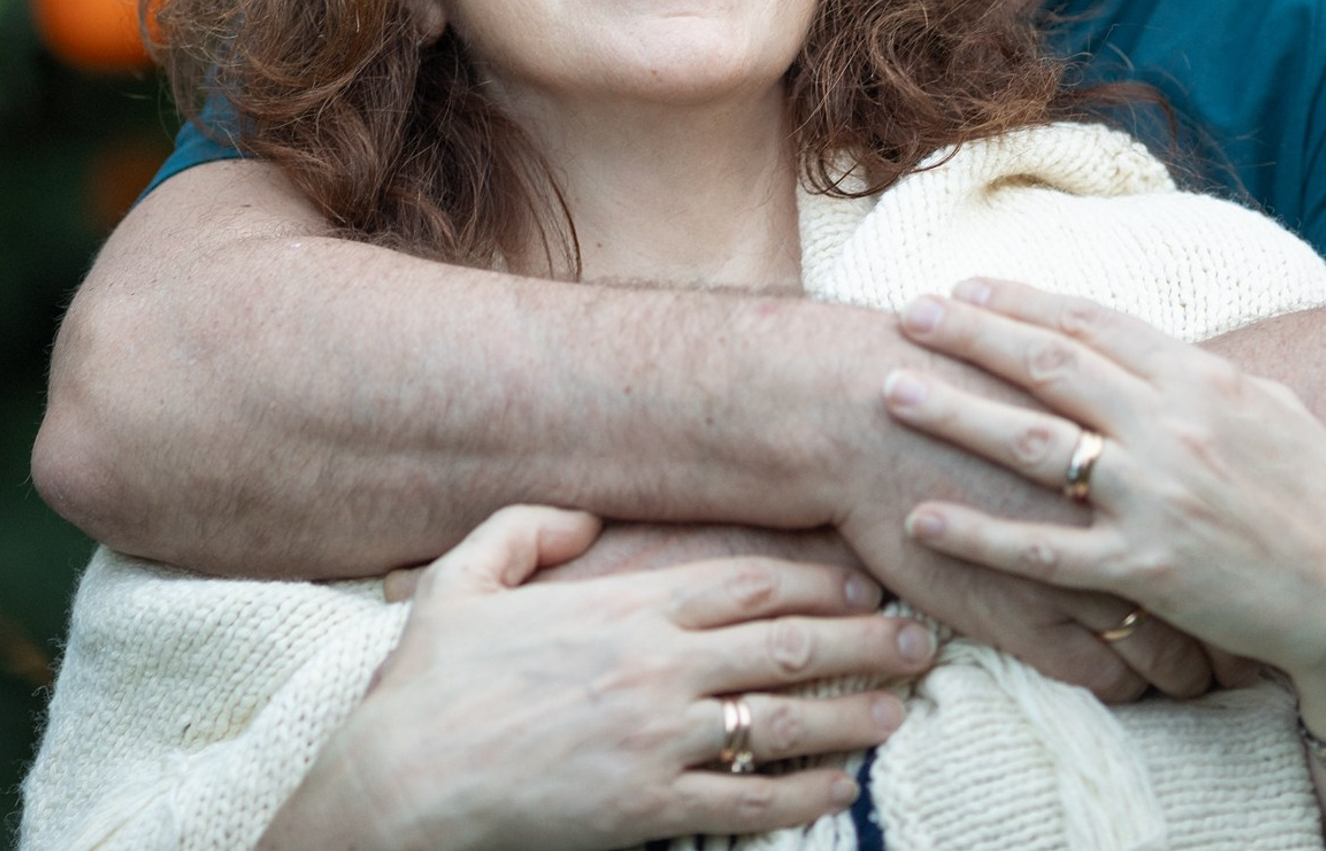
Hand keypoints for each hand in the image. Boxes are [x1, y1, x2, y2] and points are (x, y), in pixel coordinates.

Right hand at [266, 506, 928, 850]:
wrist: (407, 781)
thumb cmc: (434, 682)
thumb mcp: (467, 575)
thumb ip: (532, 527)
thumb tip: (591, 514)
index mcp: (625, 608)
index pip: (745, 582)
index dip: (814, 577)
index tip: (862, 579)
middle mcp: (657, 669)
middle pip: (786, 645)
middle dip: (861, 639)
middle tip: (918, 639)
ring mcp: (660, 742)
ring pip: (784, 722)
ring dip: (853, 714)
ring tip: (902, 708)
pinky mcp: (651, 811)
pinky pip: (751, 803)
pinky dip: (808, 793)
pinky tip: (845, 786)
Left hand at [889, 280, 1325, 738]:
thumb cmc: (1323, 499)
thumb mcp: (1270, 406)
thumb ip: (1195, 372)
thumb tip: (1132, 343)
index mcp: (1201, 378)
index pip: (1088, 322)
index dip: (1018, 301)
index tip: (962, 286)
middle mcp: (1169, 428)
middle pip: (1045, 365)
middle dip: (967, 334)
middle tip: (904, 313)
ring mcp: (1153, 501)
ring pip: (1030, 445)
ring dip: (953, 413)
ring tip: (892, 389)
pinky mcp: (1144, 572)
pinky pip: (1043, 551)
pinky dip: (978, 535)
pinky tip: (923, 519)